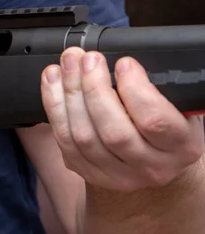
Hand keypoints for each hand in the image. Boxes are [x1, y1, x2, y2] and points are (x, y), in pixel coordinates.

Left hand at [41, 47, 204, 191]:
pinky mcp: (88, 172)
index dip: (135, 89)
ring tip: (68, 64)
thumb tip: (126, 64)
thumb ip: (159, 91)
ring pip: (83, 136)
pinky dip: (54, 105)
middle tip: (87, 59)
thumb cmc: (166, 126)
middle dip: (94, 88)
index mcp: (180, 146)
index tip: (123, 63)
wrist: (155, 161)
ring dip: (70, 93)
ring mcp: (116, 174)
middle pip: (113, 131)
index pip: (155, 121)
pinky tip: (53, 81)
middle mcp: (150, 166)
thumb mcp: (179, 108)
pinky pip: (64, 140)